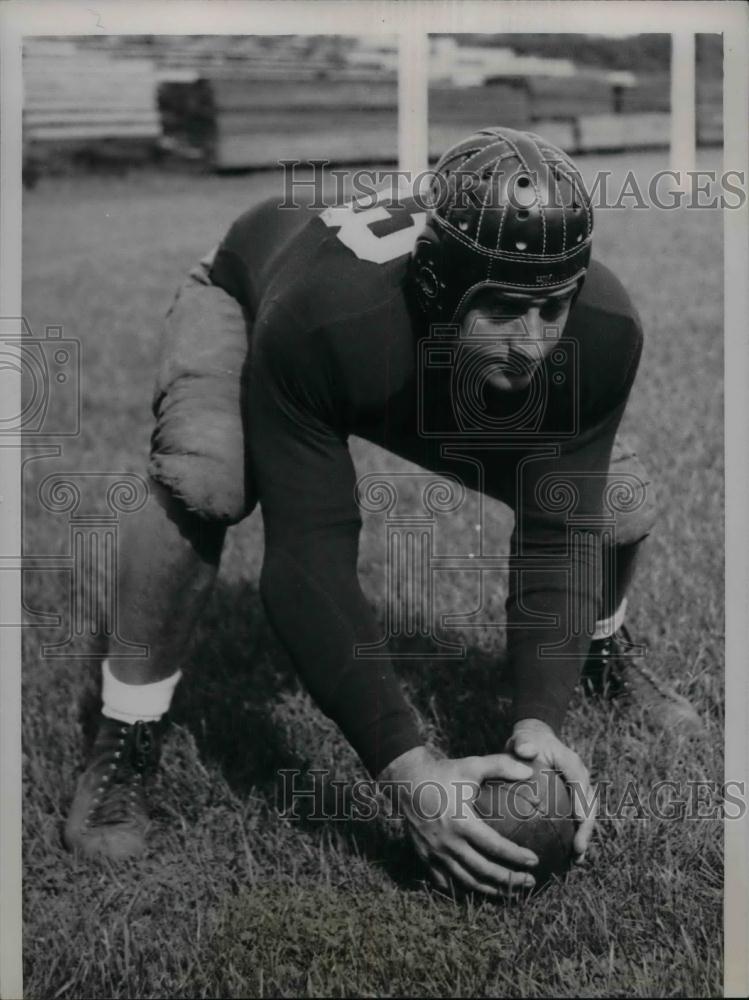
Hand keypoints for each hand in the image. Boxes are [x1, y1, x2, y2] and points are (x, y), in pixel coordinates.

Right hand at [378, 745, 539, 896]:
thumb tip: (529, 770)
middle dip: (510, 880)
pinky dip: (464, 889)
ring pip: (467, 880)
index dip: (516, 857)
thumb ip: (501, 766)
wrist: (406, 780)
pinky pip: (446, 881)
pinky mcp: (425, 856)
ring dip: (491, 889)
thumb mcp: (471, 766)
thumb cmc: (443, 772)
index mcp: (462, 822)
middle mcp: (449, 842)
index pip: (495, 846)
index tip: (534, 861)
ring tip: (511, 892)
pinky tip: (478, 889)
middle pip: (484, 870)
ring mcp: (435, 853)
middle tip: (530, 882)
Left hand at [506, 719, 596, 861]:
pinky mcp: (574, 800)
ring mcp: (580, 790)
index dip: (582, 800)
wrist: (535, 740)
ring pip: (588, 816)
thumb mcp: (522, 740)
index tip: (580, 820)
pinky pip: (578, 820)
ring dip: (584, 837)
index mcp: (571, 762)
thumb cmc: (527, 742)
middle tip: (578, 850)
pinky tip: (565, 858)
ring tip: (576, 860)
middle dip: (587, 827)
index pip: (580, 781)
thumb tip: (525, 750)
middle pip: (589, 804)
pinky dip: (575, 837)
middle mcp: (581, 777)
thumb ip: (523, 743)